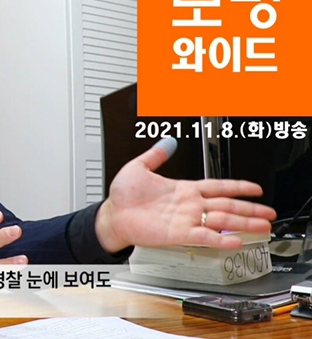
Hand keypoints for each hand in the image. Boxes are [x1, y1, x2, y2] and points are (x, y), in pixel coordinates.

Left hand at [95, 138, 276, 252]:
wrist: (112, 215)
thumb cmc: (122, 196)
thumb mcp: (138, 167)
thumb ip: (155, 154)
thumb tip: (167, 141)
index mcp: (183, 189)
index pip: (217, 186)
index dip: (237, 187)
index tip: (255, 189)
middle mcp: (188, 205)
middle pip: (227, 205)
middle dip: (250, 209)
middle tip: (269, 213)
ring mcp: (185, 220)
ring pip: (221, 220)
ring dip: (243, 223)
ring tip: (263, 226)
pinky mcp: (178, 234)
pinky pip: (204, 236)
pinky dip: (220, 239)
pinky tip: (236, 241)